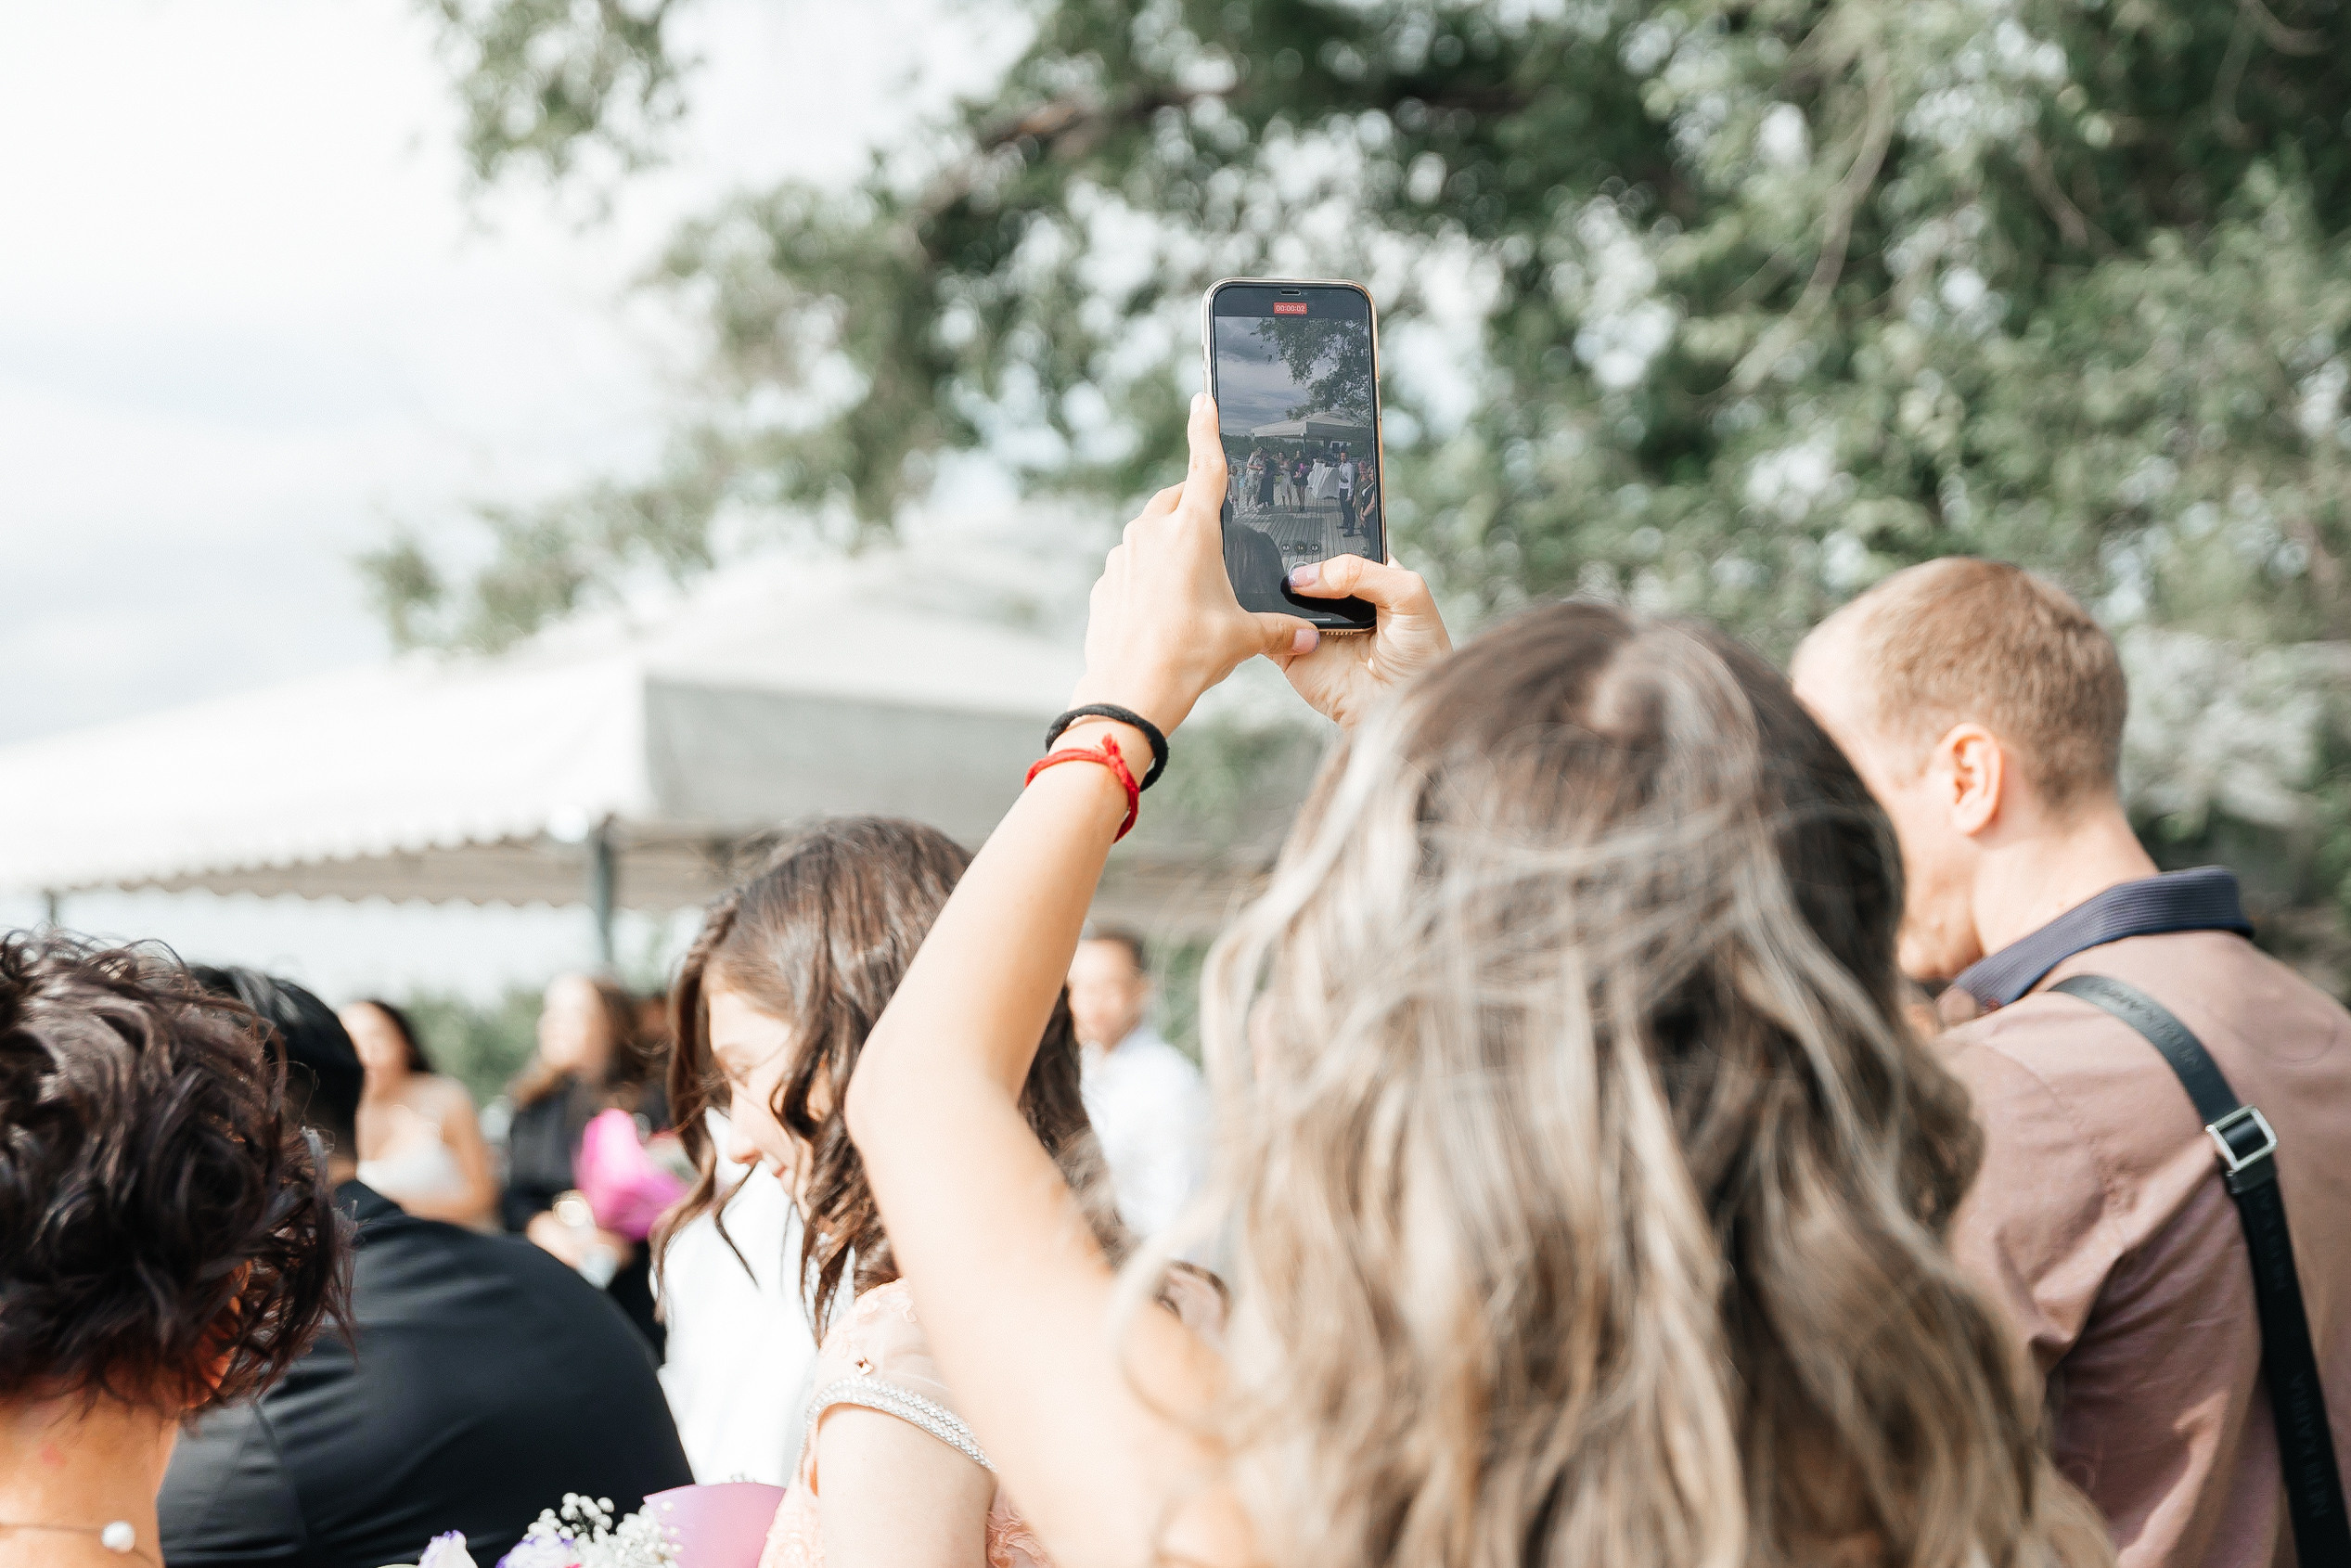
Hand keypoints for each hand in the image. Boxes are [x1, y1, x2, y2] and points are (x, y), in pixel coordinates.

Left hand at [1070, 394, 1320, 735]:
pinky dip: (1148, 576)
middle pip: (1176, 500)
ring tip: (1193, 588)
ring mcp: (1123, 556)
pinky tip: (1163, 611)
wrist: (1129, 691)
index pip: (1205, 467)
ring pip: (1151, 534)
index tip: (1203, 397)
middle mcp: (1153, 533)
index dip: (1206, 430)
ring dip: (1170, 546)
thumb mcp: (1244, 639)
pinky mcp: (1106, 581)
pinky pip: (1132, 566)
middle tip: (1217, 538)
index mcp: (1192, 531)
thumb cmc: (1189, 656)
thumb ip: (1280, 630)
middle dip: (1195, 508)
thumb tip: (1310, 637)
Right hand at [1266, 553, 1451, 727]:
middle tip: (1284, 550)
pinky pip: (1266, 628)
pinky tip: (1262, 606)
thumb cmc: (1420, 654)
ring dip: (1273, 586)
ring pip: (1280, 595)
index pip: (1340, 545)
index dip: (1325, 535)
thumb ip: (1361, 571)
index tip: (1305, 519)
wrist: (1400, 707)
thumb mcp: (1407, 593)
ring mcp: (1311, 623)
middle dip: (1295, 560)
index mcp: (1368, 576)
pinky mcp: (1289, 649)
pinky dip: (1259, 617)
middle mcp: (1337, 598)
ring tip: (1274, 578)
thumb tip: (1305, 577)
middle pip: (1306, 567)